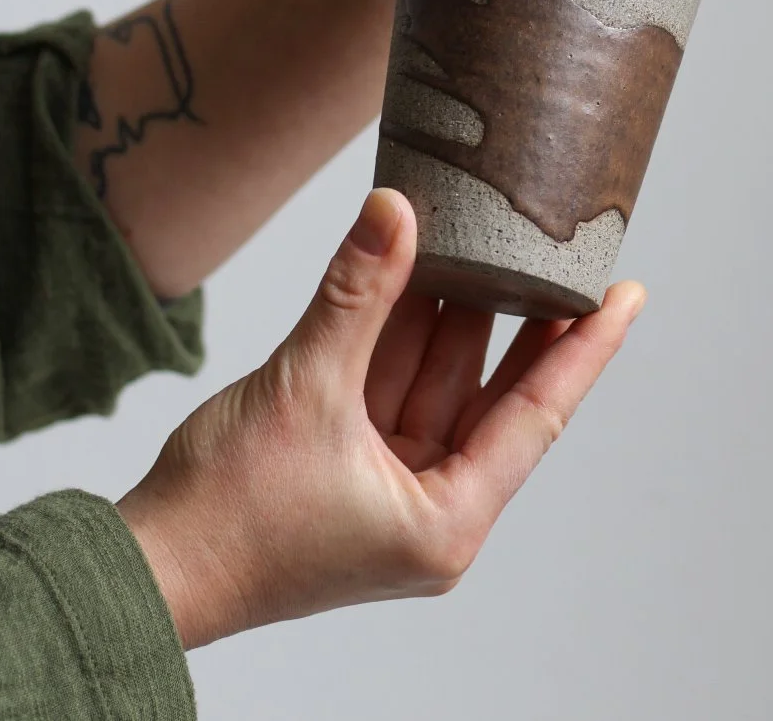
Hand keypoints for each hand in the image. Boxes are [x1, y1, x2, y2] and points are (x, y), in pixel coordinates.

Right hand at [119, 190, 643, 648]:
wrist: (146, 566)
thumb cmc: (229, 516)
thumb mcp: (306, 389)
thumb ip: (356, 293)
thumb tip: (396, 207)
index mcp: (446, 520)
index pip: (538, 415)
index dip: (585, 348)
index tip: (627, 293)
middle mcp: (428, 504)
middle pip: (496, 394)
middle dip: (527, 319)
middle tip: (566, 249)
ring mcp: (388, 481)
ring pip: (440, 377)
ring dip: (457, 310)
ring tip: (496, 236)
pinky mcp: (349, 458)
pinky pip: (393, 379)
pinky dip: (403, 326)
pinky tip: (424, 269)